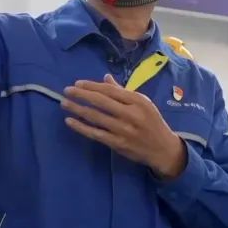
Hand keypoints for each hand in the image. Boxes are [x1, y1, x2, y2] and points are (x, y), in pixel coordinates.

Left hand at [62, 75, 186, 177]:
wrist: (163, 148)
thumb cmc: (152, 122)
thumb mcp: (143, 103)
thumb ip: (123, 91)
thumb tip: (105, 78)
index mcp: (137, 101)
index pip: (110, 91)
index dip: (92, 86)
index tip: (77, 84)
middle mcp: (130, 114)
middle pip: (101, 102)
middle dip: (81, 95)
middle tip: (66, 91)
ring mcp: (123, 130)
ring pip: (96, 117)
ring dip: (77, 109)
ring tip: (64, 103)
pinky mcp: (118, 143)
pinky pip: (95, 134)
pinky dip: (81, 127)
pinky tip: (70, 121)